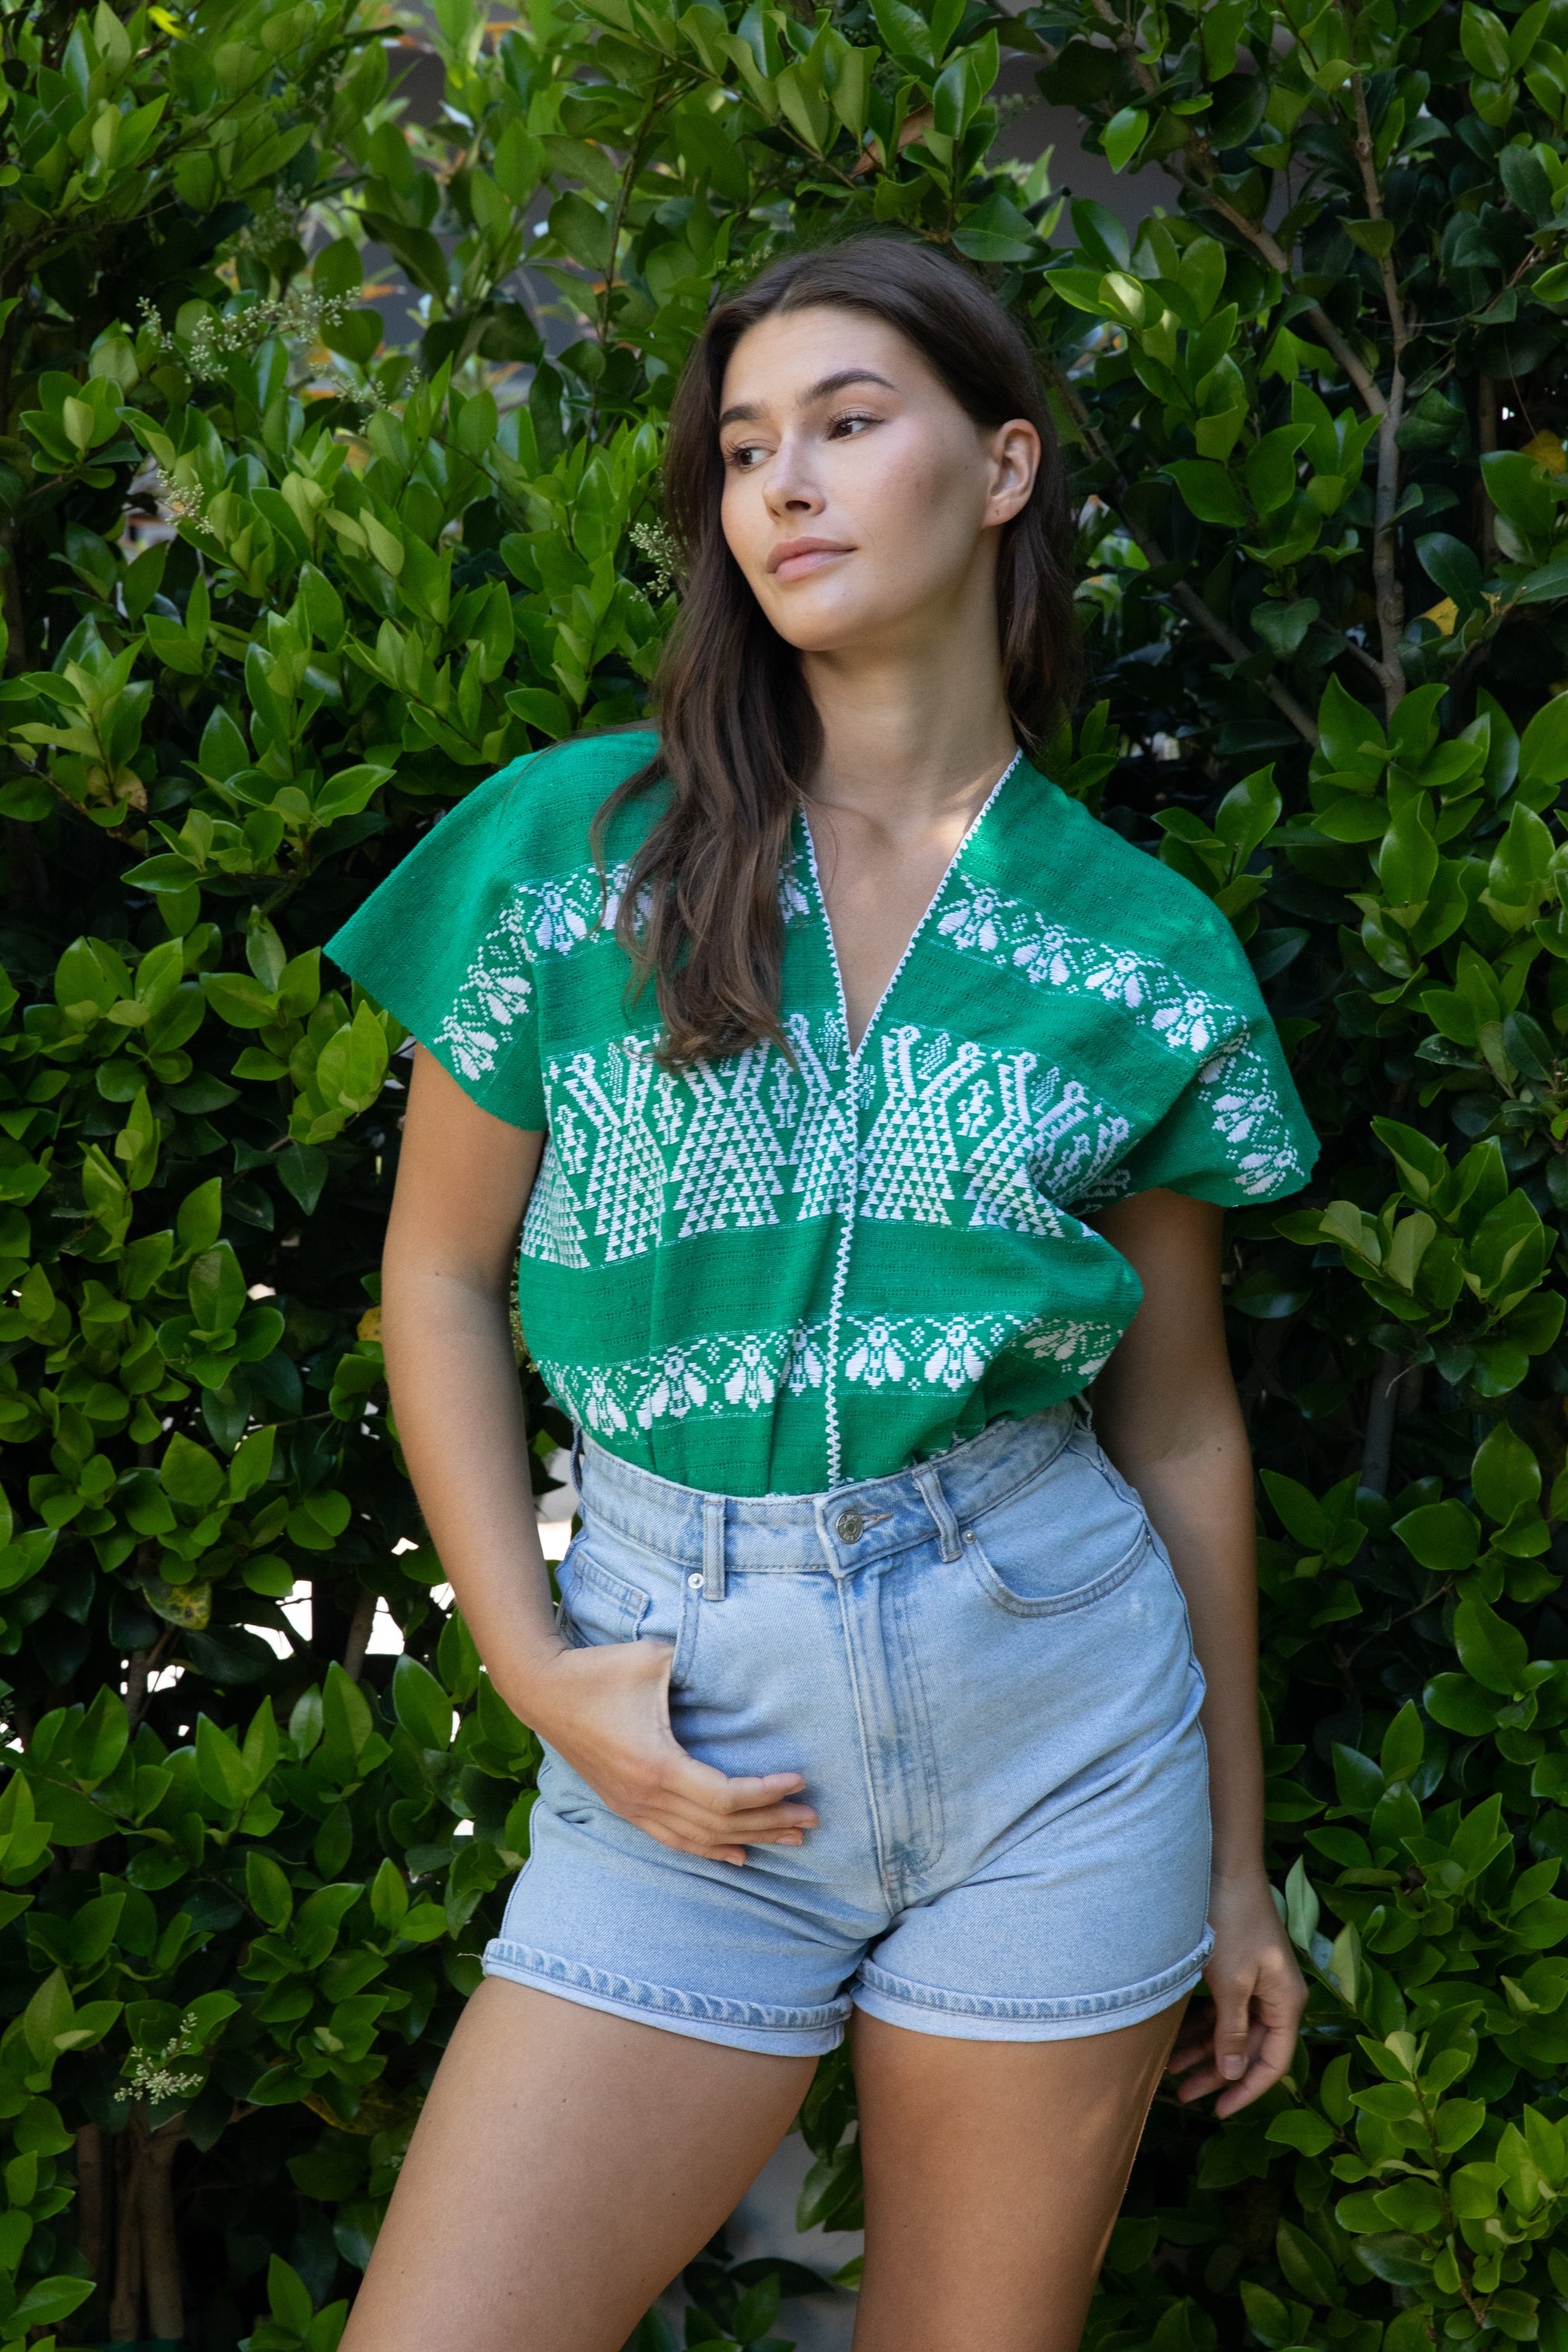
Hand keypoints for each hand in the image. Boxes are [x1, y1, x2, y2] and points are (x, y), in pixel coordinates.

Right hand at [507, 1636, 817, 1866]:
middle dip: (769, 1823)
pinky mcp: (624, 1805)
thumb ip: (698, 1666)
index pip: (724, 1797)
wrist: (541, 1690)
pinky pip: (673, 1839)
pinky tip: (737, 1855)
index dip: (766, 1794)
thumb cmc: (600, 1669)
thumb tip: (740, 1667)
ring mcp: (632, 1806)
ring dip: (747, 1840)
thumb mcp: (654, 1658)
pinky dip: (709, 1850)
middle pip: (719, 1825)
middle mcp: (645, 1796)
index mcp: (656, 1765)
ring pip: (699, 1840)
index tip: (799, 1781)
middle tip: (811, 1821)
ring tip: (788, 1841)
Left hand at [1166, 1872, 1306, 2117]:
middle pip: (1249, 2049)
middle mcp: (1275, 1996)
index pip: (1274, 2062)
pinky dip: (1199, 2027)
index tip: (1220, 2112)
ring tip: (1170, 2073)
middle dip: (1217, 2074)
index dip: (1249, 2090)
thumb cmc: (1232, 1921)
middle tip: (1183, 2096)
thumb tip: (1233, 2074)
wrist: (1221, 1865)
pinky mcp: (1234, 1969)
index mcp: (1286, 2002)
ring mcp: (1254, 1982)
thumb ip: (1232, 2030)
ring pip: (1230, 2031)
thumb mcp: (1231, 1982)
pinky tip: (1174, 2042)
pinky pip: (1219, 2010)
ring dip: (1203, 2052)